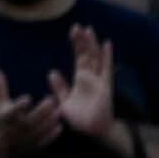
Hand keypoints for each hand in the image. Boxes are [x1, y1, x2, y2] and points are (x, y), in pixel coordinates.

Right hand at [0, 65, 63, 151]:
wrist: (0, 148)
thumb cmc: (2, 121)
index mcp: (6, 119)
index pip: (12, 112)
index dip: (19, 106)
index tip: (28, 98)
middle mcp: (15, 130)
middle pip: (29, 121)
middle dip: (41, 111)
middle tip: (52, 99)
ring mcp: (23, 140)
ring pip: (38, 131)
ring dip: (49, 121)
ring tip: (59, 110)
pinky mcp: (31, 147)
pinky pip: (43, 141)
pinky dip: (51, 134)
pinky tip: (58, 124)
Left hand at [51, 22, 118, 140]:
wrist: (91, 131)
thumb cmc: (79, 119)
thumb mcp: (63, 102)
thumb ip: (59, 88)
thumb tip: (51, 72)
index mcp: (80, 79)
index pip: (78, 57)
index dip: (76, 44)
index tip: (73, 31)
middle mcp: (90, 77)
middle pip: (87, 54)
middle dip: (82, 40)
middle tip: (77, 26)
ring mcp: (98, 80)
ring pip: (95, 58)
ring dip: (92, 44)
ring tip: (89, 30)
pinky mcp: (105, 86)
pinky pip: (106, 69)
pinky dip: (107, 56)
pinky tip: (106, 44)